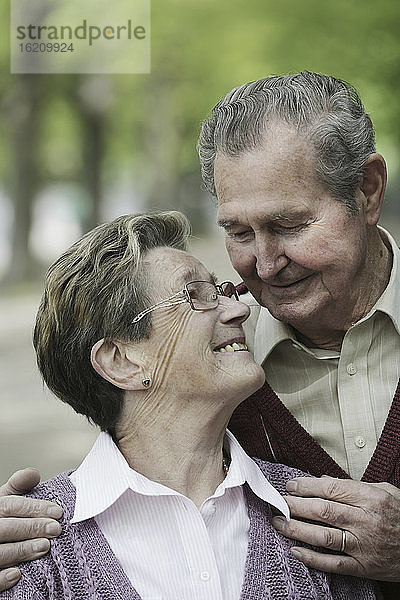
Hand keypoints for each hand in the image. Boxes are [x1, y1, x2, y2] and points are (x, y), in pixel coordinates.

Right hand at [0, 468, 62, 591]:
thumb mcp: (4, 499)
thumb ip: (18, 487)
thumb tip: (33, 473)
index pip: (11, 505)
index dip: (34, 508)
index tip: (58, 512)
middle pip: (5, 528)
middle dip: (32, 528)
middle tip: (56, 529)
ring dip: (22, 550)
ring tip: (45, 547)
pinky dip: (1, 578)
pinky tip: (17, 574)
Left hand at [271, 476, 399, 581]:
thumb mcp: (384, 491)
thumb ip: (354, 485)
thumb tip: (325, 479)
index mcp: (370, 498)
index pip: (331, 488)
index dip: (306, 486)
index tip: (290, 485)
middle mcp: (366, 520)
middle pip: (322, 511)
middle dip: (295, 505)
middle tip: (278, 502)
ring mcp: (364, 545)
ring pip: (324, 536)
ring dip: (297, 529)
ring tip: (279, 522)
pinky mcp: (364, 566)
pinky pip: (334, 564)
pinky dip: (313, 559)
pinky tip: (296, 551)